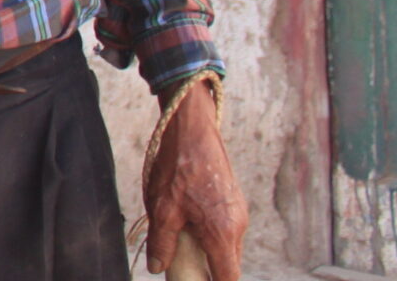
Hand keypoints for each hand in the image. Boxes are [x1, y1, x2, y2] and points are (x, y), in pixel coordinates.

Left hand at [146, 77, 245, 279]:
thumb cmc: (178, 169)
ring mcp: (239, 213)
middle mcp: (238, 226)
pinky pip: (225, 229)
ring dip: (207, 250)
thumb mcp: (162, 210)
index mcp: (223, 233)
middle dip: (207, 270)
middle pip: (227, 264)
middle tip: (182, 266)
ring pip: (226, 246)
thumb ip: (162, 243)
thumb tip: (158, 268)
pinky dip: (210, 235)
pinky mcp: (234, 202)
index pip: (228, 277)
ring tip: (180, 240)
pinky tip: (188, 222)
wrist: (193, 131)